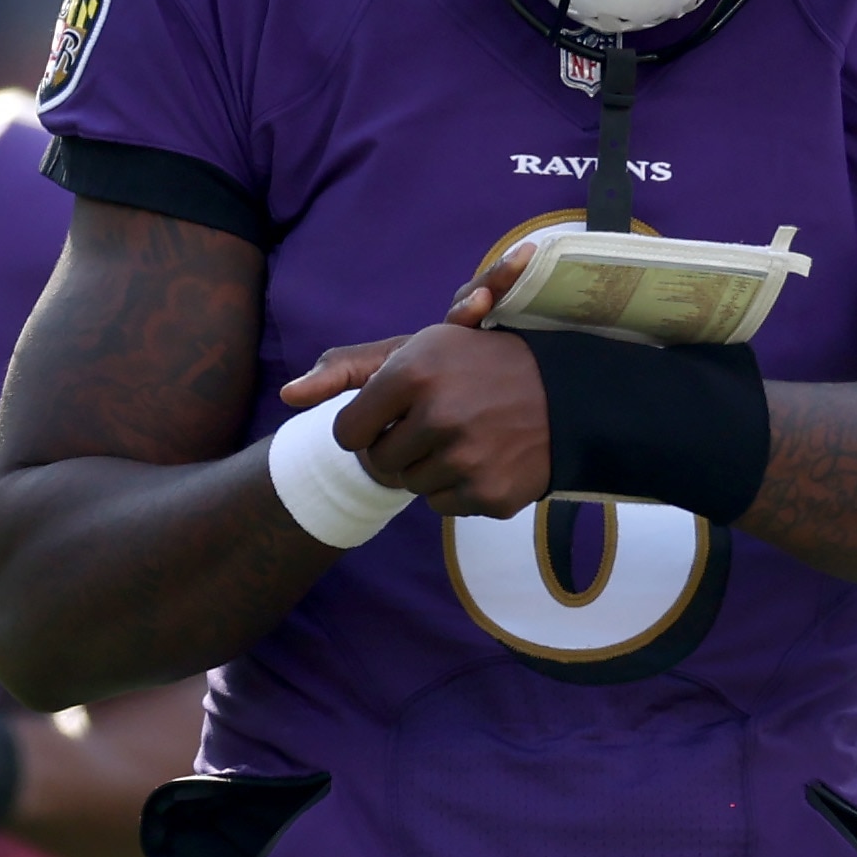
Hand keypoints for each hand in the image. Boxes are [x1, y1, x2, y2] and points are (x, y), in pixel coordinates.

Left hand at [281, 324, 550, 514]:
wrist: (570, 395)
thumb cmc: (479, 366)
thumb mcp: (418, 349)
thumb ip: (347, 369)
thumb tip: (286, 396)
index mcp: (414, 371)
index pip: (347, 431)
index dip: (366, 427)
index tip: (394, 416)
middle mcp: (439, 414)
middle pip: (378, 463)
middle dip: (400, 447)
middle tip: (440, 424)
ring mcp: (466, 457)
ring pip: (409, 486)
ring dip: (430, 468)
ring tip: (467, 437)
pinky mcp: (489, 492)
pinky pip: (442, 506)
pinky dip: (458, 488)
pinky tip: (487, 458)